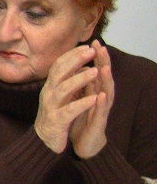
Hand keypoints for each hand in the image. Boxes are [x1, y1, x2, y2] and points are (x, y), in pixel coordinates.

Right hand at [34, 41, 111, 156]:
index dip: (72, 55)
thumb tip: (83, 66)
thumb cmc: (55, 116)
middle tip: (91, 52)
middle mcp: (48, 94)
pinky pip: (69, 111)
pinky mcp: (57, 121)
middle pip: (59, 72)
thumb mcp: (60, 96)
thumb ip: (69, 81)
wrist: (44, 141)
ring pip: (63, 89)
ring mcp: (51, 107)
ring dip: (80, 79)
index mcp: (50, 86)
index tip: (87, 47)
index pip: (59, 65)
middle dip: (75, 60)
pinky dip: (81, 104)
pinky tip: (94, 99)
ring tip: (95, 72)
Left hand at [69, 41, 113, 157]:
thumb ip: (82, 83)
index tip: (92, 40)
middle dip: (102, 62)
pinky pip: (99, 112)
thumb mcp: (80, 97)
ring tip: (104, 67)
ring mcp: (100, 110)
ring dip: (105, 80)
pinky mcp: (97, 123)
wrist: (85, 142)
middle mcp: (100, 97)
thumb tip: (79, 66)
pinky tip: (101, 95)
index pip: (96, 70)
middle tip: (101, 46)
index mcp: (93, 90)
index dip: (95, 57)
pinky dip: (100, 103)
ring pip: (105, 92)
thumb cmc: (82, 118)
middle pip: (103, 77)